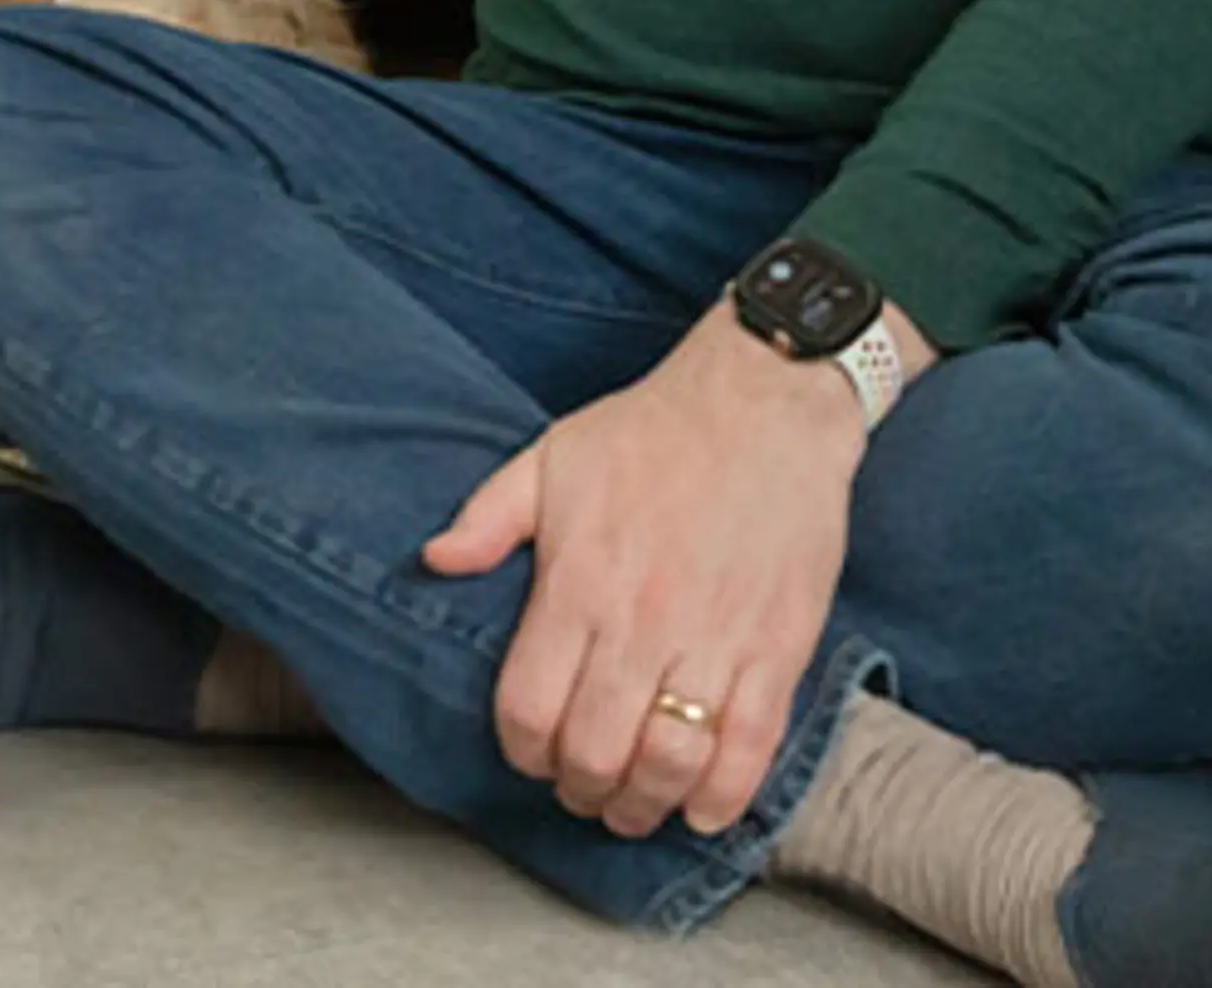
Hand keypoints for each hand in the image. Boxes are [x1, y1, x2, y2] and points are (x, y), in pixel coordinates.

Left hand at [422, 305, 927, 839]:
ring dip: (644, 805)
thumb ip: (488, 517)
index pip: (530, 708)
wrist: (764, 402)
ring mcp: (715, 638)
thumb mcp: (551, 457)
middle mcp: (643, 621)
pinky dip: (723, 795)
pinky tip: (702, 809)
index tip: (531, 756)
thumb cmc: (652, 431)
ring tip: (634, 809)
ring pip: (669, 760)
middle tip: (582, 792)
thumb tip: (433, 561)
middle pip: (595, 750)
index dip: (523, 752)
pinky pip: (749, 746)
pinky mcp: (777, 647)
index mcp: (579, 583)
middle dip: (579, 789)